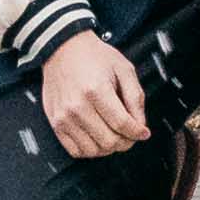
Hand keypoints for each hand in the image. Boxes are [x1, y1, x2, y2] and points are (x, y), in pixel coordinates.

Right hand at [38, 30, 148, 162]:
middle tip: (131, 135)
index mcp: (96, 90)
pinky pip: (75, 150)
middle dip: (126, 142)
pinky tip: (98, 138)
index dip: (137, 132)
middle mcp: (77, 106)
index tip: (144, 133)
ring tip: (115, 136)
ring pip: (93, 150)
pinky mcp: (55, 123)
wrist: (63, 49)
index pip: (121, 124)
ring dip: (109, 148)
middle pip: (108, 141)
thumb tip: (140, 125)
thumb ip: (136, 97)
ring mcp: (63, 117)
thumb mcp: (124, 68)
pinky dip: (90, 150)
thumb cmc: (95, 57)